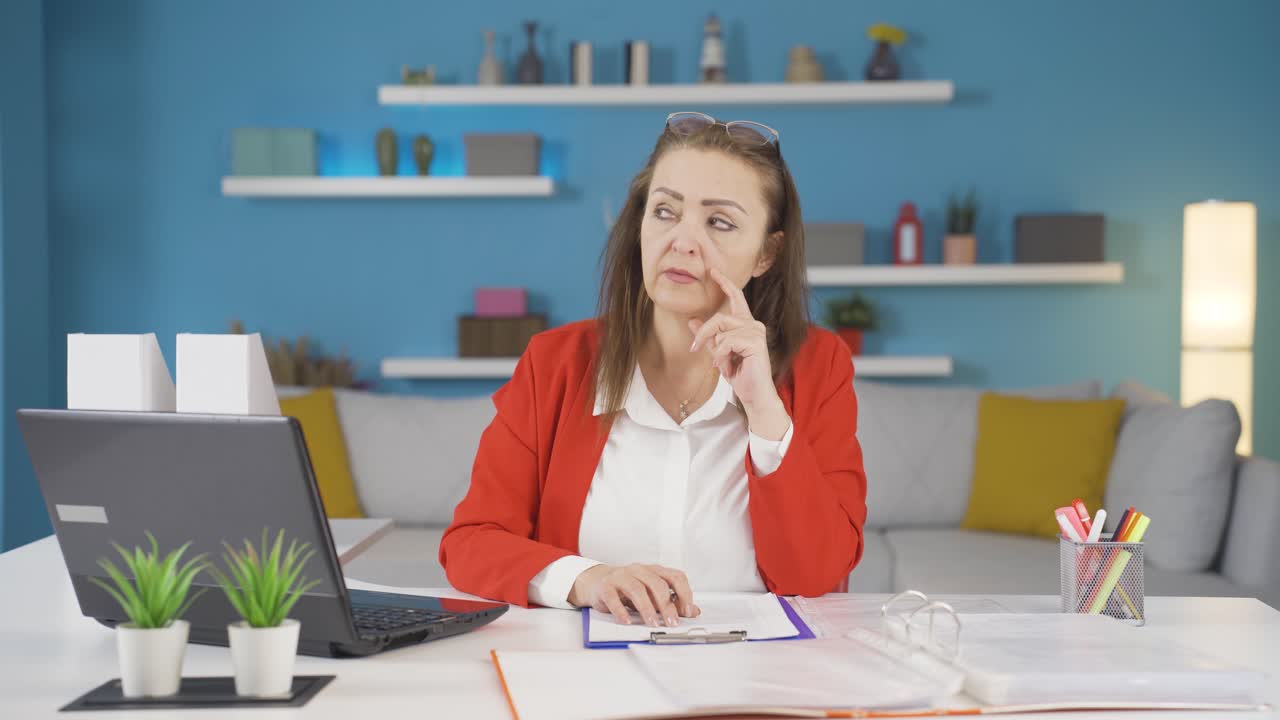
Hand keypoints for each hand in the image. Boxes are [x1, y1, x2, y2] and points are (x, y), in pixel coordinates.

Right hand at [568, 563, 699, 626]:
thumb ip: (672, 601)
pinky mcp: (606, 586)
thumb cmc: (628, 588)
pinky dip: (621, 611)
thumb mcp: (652, 593)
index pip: (676, 577)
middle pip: (657, 584)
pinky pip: (614, 598)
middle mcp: (639, 570)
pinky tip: (627, 621)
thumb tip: (693, 611)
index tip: (688, 611)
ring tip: (653, 623)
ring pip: (637, 589)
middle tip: (671, 622)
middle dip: (667, 605)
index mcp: (654, 571)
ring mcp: (622, 576)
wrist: (596, 581)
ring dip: (647, 609)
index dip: (684, 593)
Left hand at [688, 267, 782, 417]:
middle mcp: (753, 325)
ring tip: (721, 364)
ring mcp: (756, 332)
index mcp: (746, 325)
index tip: (713, 271)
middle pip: (719, 317)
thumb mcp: (719, 354)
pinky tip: (727, 367)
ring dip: (715, 350)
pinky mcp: (755, 342)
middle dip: (704, 333)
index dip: (725, 283)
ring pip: (721, 330)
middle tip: (693, 348)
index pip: (736, 298)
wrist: (754, 395)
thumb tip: (692, 320)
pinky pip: (726, 342)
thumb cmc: (740, 375)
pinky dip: (721, 356)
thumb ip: (708, 337)